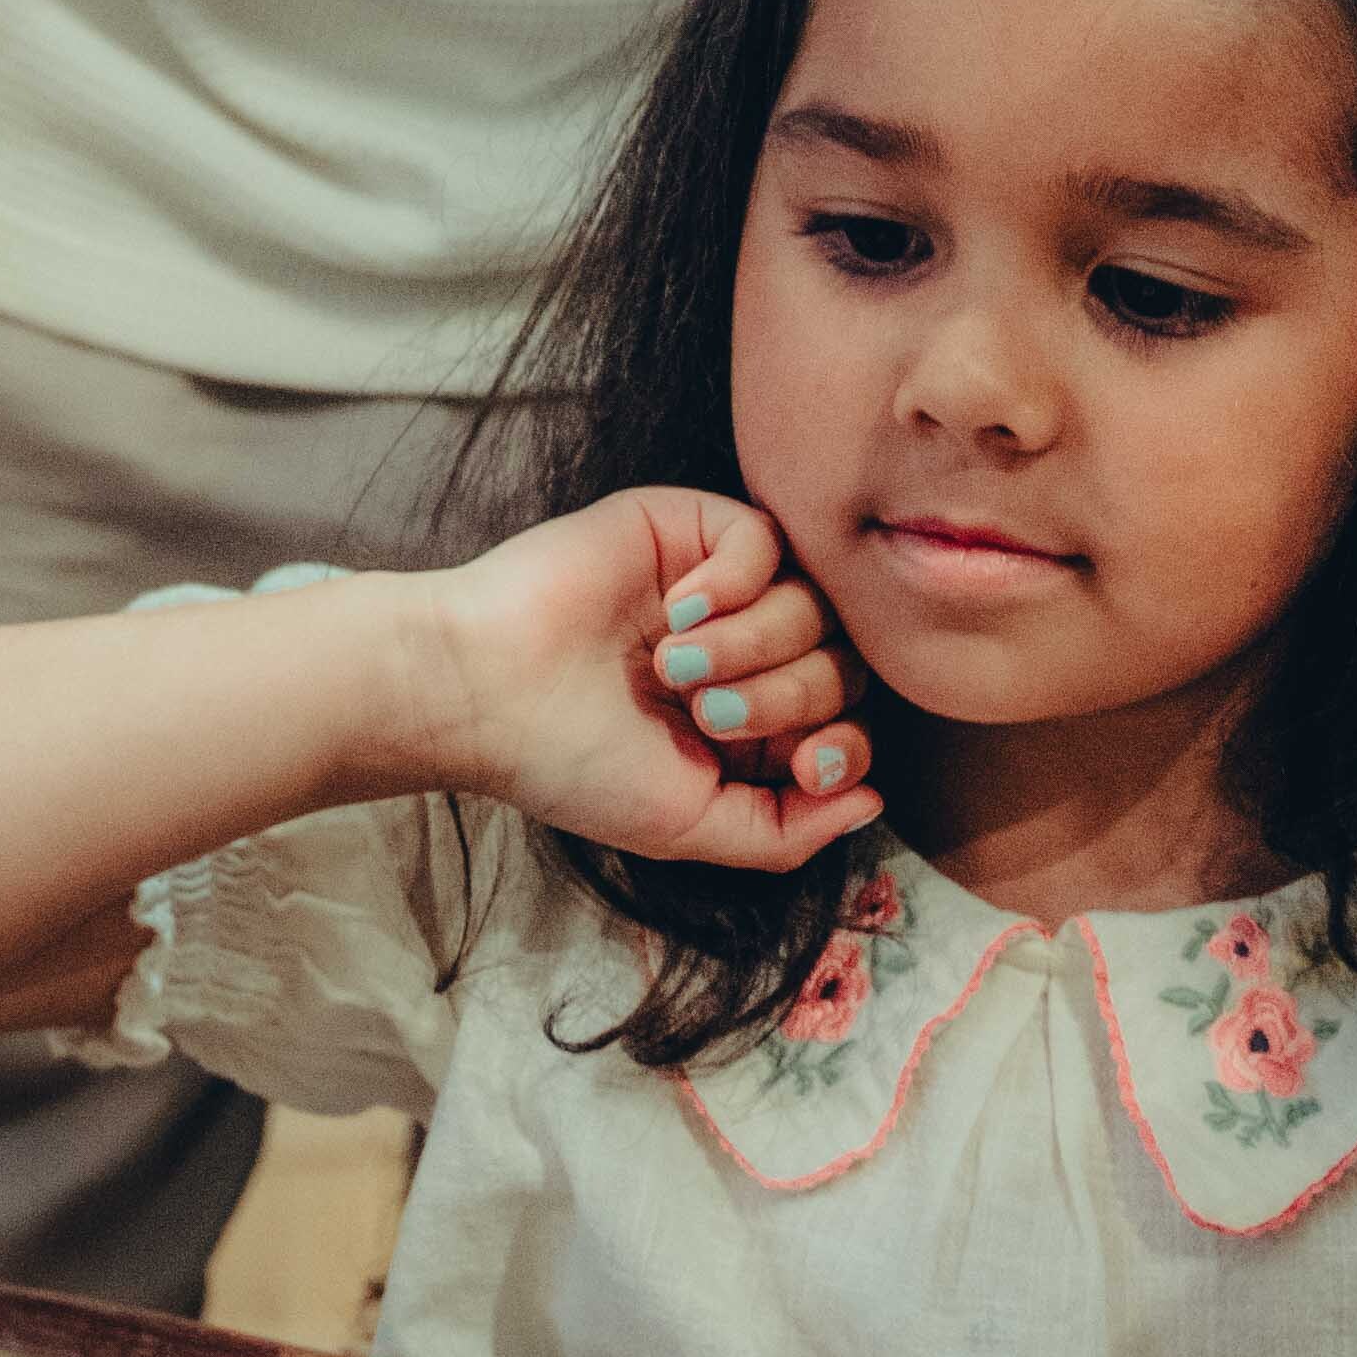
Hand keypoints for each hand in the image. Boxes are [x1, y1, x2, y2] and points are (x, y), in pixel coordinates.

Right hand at [412, 491, 884, 883]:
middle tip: (705, 712)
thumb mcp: (690, 825)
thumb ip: (786, 830)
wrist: (483, 691)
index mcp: (746, 726)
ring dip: (753, 644)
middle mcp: (745, 653)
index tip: (804, 763)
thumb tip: (873, 801)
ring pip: (814, 601)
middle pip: (842, 664)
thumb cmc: (571, 762)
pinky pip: (767, 539)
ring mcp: (721, 587)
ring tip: (672, 668)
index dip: (844, 745)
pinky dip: (735, 584)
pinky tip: (674, 613)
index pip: (849, 725)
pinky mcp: (689, 527)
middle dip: (787, 697)